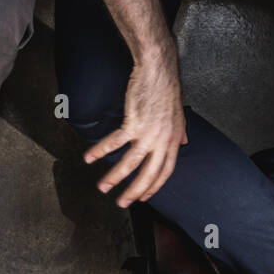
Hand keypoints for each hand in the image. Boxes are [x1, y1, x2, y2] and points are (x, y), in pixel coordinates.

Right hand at [84, 56, 187, 206]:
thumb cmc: (166, 89)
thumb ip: (181, 132)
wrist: (159, 70)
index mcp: (173, 140)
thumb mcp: (179, 114)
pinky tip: (89, 158)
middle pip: (148, 173)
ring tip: (102, 187)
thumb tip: (184, 143)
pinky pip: (115, 142)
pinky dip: (100, 151)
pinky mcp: (134, 122)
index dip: (154, 186)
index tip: (143, 197)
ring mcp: (148, 132)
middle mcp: (162, 140)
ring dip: (114, 177)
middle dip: (134, 191)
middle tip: (122, 203)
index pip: (165, 170)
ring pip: (130, 162)